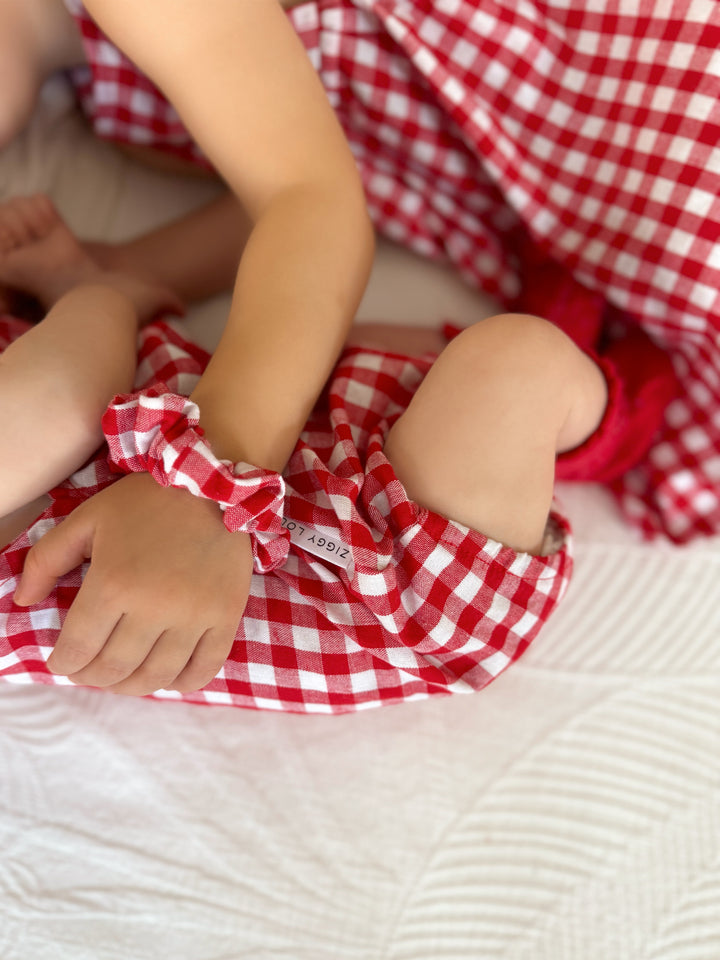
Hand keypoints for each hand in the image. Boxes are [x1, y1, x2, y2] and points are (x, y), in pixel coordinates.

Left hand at [14, 473, 252, 695]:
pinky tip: (167, 675)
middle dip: (91, 676)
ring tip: (122, 677)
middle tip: (88, 668)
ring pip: (155, 677)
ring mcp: (193, 616)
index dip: (63, 663)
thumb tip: (25, 601)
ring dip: (130, 686)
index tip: (63, 661)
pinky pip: (203, 670)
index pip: (77, 649)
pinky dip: (181, 684)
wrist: (214, 485)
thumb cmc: (147, 501)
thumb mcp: (87, 518)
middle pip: (113, 669)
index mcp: (113, 583)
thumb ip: (47, 559)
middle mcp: (153, 607)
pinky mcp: (225, 617)